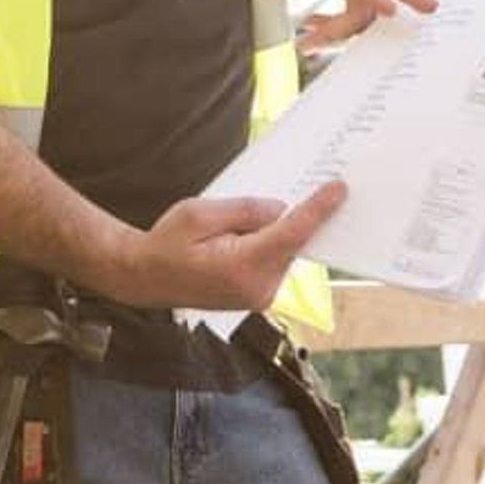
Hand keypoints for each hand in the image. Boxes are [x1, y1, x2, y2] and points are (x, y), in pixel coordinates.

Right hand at [105, 180, 346, 311]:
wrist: (144, 277)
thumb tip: (280, 208)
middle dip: (298, 216)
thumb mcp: (199, 213)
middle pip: (292, 244)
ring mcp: (258, 297)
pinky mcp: (257, 296)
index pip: (292, 233)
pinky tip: (254, 230)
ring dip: (279, 232)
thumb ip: (244, 210)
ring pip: (284, 253)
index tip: (339, 189)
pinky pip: (274, 262)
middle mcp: (258, 289)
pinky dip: (271, 244)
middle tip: (311, 187)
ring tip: (258, 213)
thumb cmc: (166, 244)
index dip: (318, 209)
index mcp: (243, 267)